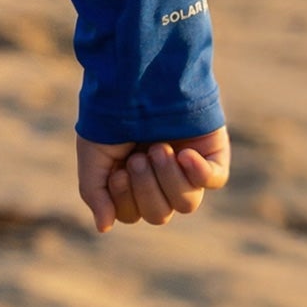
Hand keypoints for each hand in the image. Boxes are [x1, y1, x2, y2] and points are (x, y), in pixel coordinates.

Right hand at [77, 126, 230, 233]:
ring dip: (169, 178)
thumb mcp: (92, 155)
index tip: (118, 171)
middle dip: (147, 187)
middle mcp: (162, 179)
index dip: (125, 199)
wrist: (137, 78)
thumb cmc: (111, 115)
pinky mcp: (212, 156)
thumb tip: (104, 227)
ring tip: (159, 147)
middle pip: (160, 214)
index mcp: (132, 181)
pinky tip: (185, 154)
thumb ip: (95, 193)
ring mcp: (189, 169)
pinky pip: (214, 181)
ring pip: (187, 203)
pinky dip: (199, 172)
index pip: (133, 214)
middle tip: (139, 156)